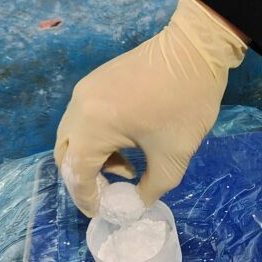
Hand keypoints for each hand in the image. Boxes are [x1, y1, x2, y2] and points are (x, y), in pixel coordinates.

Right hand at [55, 0, 246, 215]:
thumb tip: (137, 204)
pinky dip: (97, 137)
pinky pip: (84, 117)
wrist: (195, 50)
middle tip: (108, 193)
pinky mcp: (97, 80)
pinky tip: (126, 143)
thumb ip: (151, 188)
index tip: (102, 212)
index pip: (77, 173)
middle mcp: (79, 106)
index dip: (87, 198)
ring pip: (74, 134)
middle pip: (65, 153)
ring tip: (126, 168)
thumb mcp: (173, 156)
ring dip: (92, 157)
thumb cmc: (185, 104)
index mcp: (93, 126)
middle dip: (83, 178)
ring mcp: (86, 89)